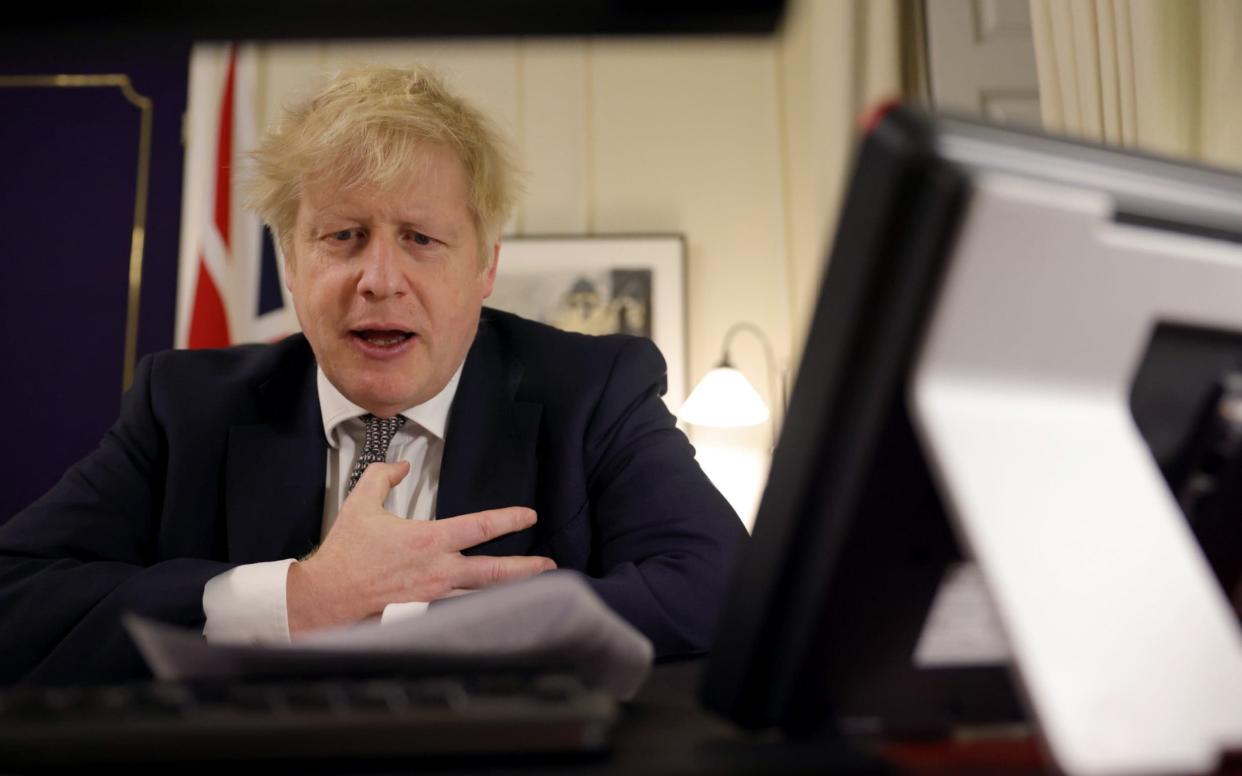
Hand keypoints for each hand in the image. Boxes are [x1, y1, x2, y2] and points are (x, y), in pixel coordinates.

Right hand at [286, 461, 554, 634]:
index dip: (510, 519)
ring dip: (510, 592)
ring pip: (482, 597)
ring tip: (535, 591)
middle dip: (526, 568)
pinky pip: (459, 614)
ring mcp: (432, 599)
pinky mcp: (423, 618)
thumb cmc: (343, 555)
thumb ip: (384, 478)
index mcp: (428, 541)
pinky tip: (497, 613)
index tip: (529, 516)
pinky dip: (480, 611)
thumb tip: (402, 465)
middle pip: (494, 571)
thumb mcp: (360, 504)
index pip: (480, 527)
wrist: (323, 599)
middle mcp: (437, 572)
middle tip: (550, 564)